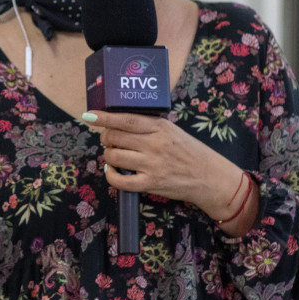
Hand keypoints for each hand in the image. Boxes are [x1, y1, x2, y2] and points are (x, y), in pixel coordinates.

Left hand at [83, 110, 242, 217]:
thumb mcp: (172, 130)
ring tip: (113, 154)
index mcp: (160, 128)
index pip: (126, 120)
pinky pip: (120, 181)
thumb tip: (119, 120)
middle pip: (115, 137)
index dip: (104, 117)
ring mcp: (152, 165)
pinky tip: (113, 170)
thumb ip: (149, 125)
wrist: (209, 177)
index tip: (89, 115)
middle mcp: (155, 145)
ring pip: (114, 156)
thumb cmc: (188, 151)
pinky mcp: (150, 184)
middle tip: (108, 139)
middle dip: (105, 137)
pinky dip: (110, 174)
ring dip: (108, 155)